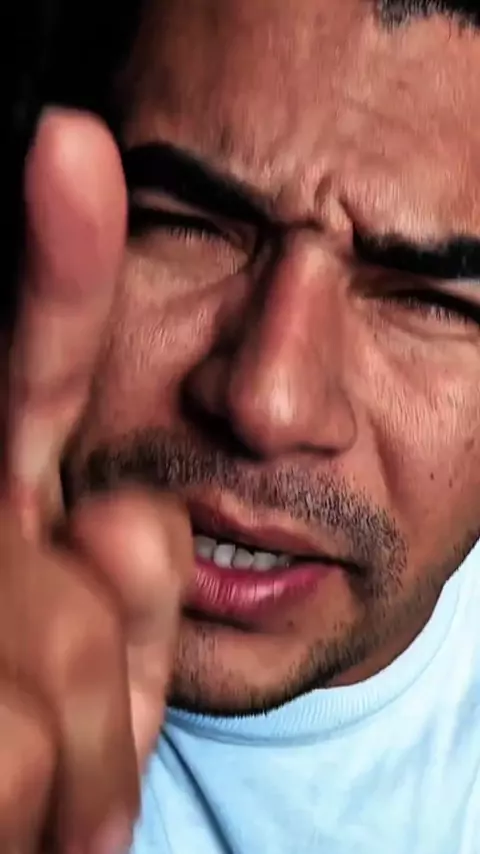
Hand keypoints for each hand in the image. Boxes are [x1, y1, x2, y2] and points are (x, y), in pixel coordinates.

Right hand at [0, 110, 192, 852]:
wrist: (10, 829)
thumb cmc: (36, 773)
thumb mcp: (99, 677)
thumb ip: (123, 593)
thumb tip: (128, 517)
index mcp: (8, 523)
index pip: (38, 378)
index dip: (60, 269)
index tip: (73, 154)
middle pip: (120, 540)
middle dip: (130, 657)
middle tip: (74, 756)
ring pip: (84, 642)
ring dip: (92, 753)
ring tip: (47, 802)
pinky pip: (25, 750)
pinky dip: (57, 812)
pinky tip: (32, 825)